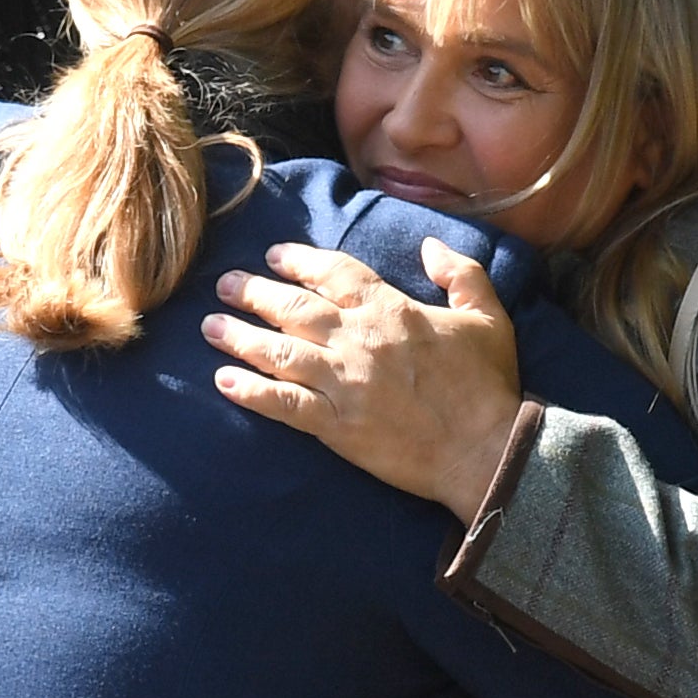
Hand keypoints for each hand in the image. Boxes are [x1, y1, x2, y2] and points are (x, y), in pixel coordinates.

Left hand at [203, 237, 522, 523]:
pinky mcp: (337, 426)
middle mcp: (359, 341)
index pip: (334, 274)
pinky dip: (251, 392)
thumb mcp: (488, 317)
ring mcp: (344, 384)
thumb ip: (461, 273)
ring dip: (240, 337)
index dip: (300, 261)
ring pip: (279, 352)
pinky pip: (284, 404)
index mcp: (392, 311)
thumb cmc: (488, 386)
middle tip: (224, 285)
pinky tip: (223, 382)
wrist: (484, 451)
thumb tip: (429, 245)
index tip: (274, 256)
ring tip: (209, 326)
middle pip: (294, 308)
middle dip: (254, 294)